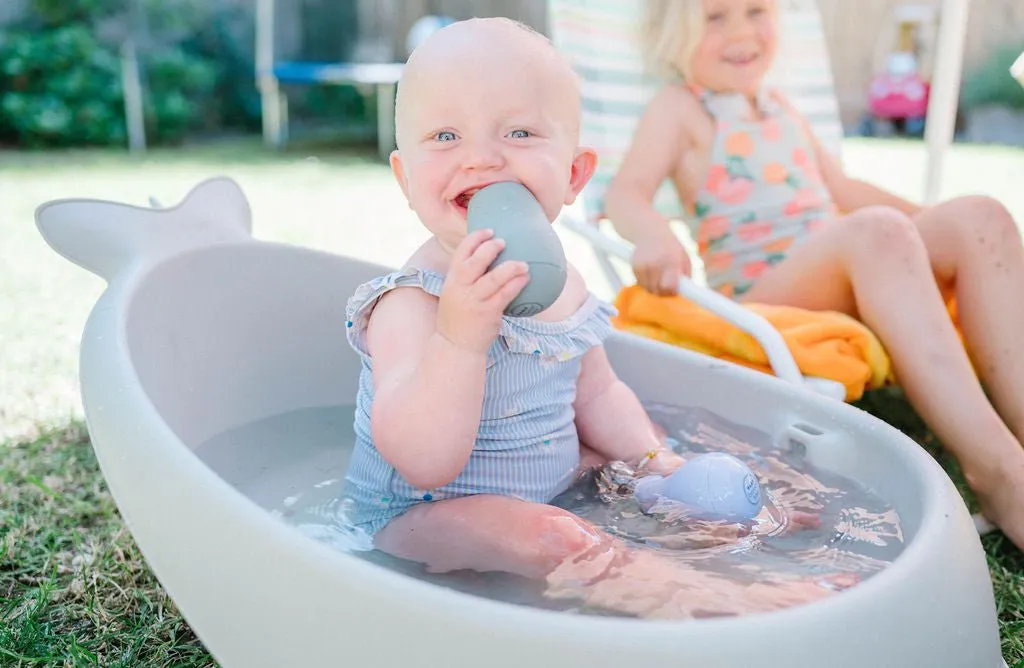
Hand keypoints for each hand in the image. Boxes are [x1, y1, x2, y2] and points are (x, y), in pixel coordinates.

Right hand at [436, 229, 529, 352]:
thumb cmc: (459, 318)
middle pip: (476, 261)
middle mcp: (461, 288)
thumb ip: (466, 278)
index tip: (489, 231)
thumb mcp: (455, 294)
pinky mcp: (488, 313)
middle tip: (504, 242)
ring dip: (510, 267)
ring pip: (493, 278)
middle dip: (491, 248)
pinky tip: (526, 279)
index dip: (475, 238)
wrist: (455, 346)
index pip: (461, 252)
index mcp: (452, 280)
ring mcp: (474, 301)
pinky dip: (516, 284)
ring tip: (523, 263)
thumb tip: (488, 260)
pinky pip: (505, 295)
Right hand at [631, 229, 690, 295]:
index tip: (674, 291)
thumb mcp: (684, 256)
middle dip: (663, 292)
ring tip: (658, 277)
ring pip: (648, 288)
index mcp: (672, 260)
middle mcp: (657, 263)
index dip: (672, 292)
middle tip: (666, 286)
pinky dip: (645, 281)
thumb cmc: (670, 246)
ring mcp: (644, 265)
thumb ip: (686, 274)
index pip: (670, 286)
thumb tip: (686, 291)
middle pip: (658, 290)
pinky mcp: (635, 266)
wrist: (649, 231)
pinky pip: (640, 283)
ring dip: (653, 287)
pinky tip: (649, 272)